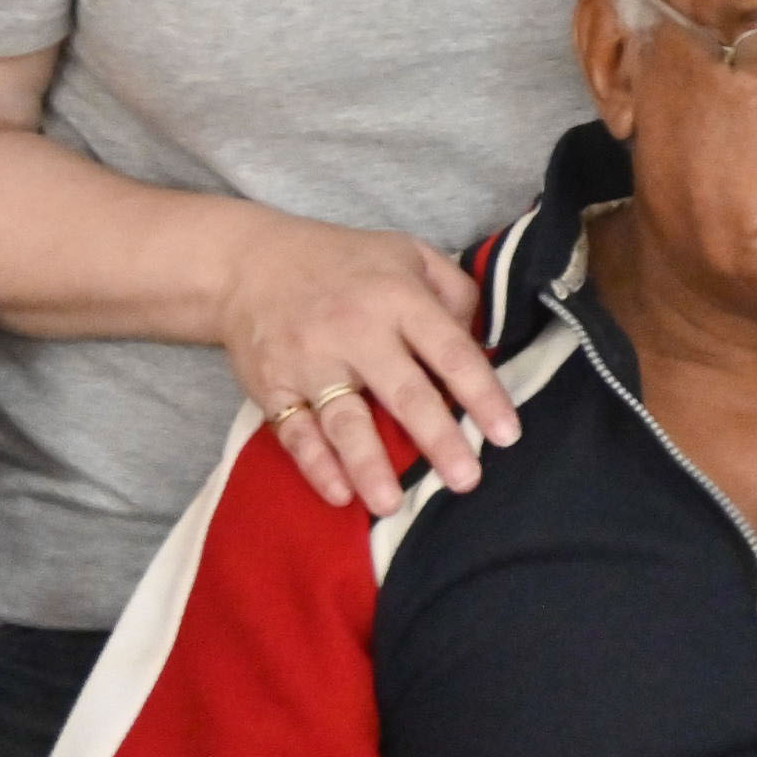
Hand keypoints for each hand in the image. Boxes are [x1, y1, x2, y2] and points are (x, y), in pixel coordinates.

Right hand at [226, 211, 516, 512]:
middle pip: (404, 392)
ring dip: (370, 465)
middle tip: (467, 480)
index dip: (482, 393)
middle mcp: (355, 332)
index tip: (507, 434)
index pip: (450, 351)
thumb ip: (453, 291)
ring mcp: (310, 361)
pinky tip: (339, 493)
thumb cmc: (344, 263)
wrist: (250, 263)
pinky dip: (315, 465)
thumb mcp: (408, 253)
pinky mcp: (273, 386)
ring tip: (392, 504)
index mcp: (398, 299)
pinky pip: (295, 432)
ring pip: (345, 420)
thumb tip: (481, 342)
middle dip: (438, 438)